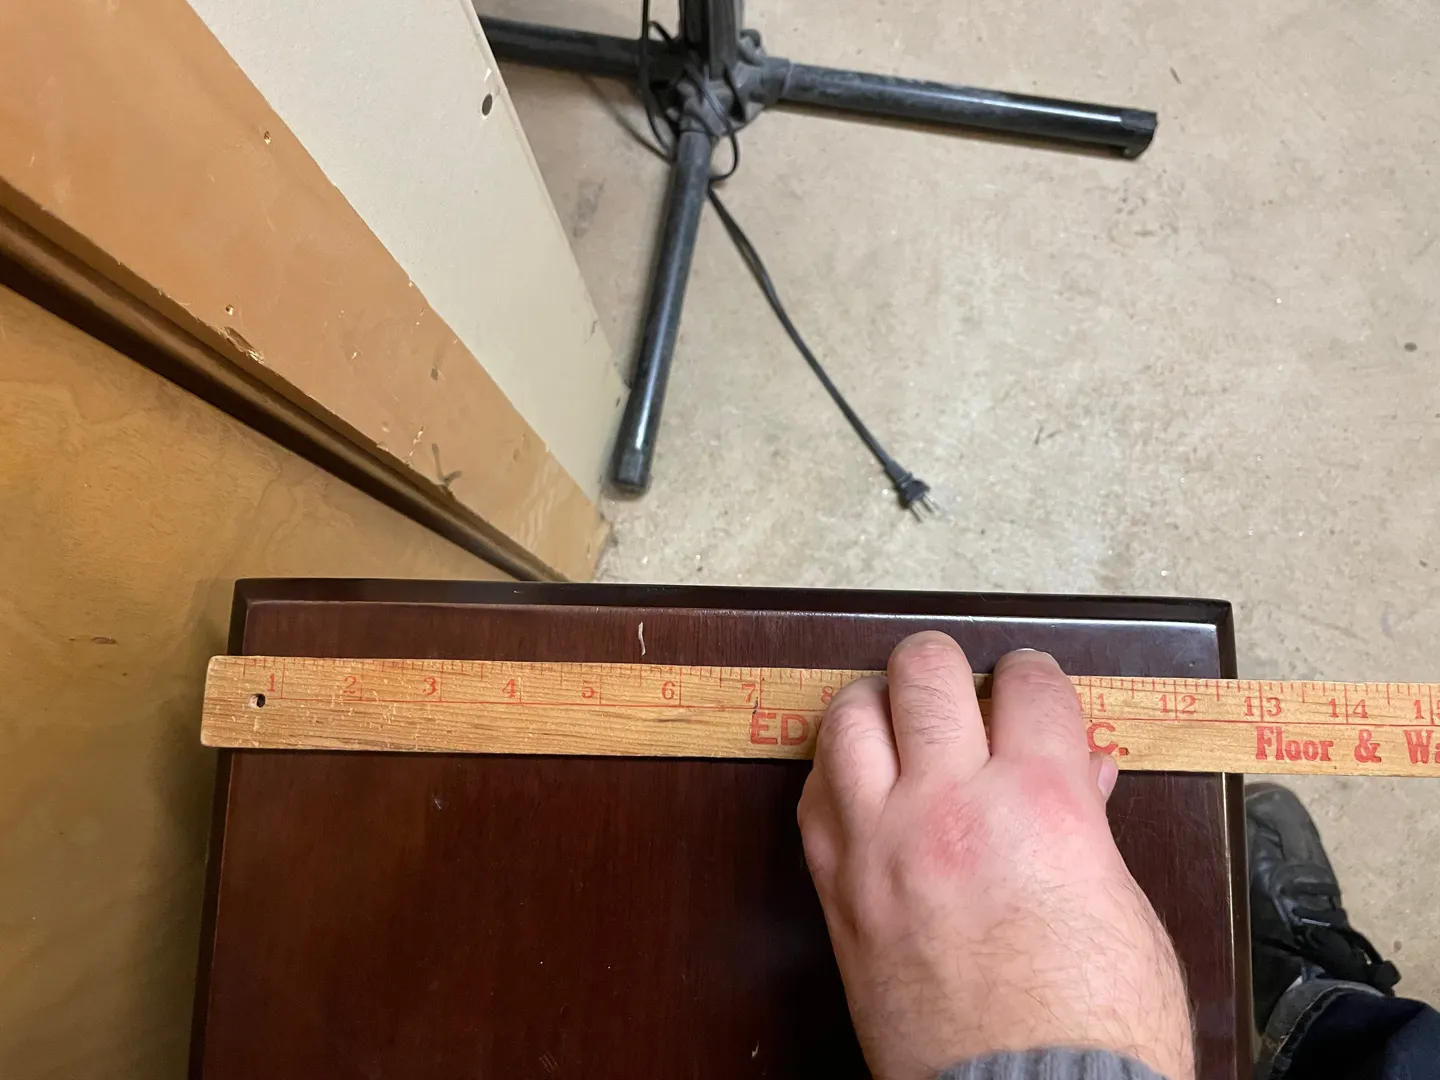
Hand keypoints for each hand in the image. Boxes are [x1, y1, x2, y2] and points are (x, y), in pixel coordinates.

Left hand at [797, 633, 1193, 1079]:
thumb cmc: (1090, 1031)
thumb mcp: (1125, 910)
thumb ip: (1090, 825)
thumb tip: (1082, 773)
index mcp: (1040, 804)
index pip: (1026, 683)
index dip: (1033, 674)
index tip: (1029, 683)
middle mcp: (950, 808)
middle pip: (924, 672)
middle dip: (945, 664)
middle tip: (957, 684)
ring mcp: (881, 845)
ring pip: (849, 716)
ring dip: (878, 702)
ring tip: (898, 715)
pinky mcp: (839, 892)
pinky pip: (813, 795)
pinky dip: (835, 770)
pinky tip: (859, 779)